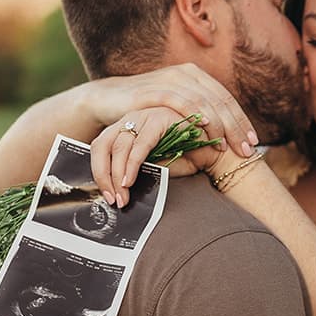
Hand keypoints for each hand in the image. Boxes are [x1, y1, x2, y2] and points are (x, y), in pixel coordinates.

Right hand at [90, 64, 255, 166]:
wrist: (107, 100)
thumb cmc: (145, 111)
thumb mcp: (175, 111)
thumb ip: (197, 116)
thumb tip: (224, 137)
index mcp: (196, 77)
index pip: (226, 100)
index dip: (241, 121)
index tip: (253, 143)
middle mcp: (187, 74)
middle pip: (220, 102)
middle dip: (236, 128)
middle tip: (247, 151)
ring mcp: (170, 79)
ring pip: (204, 103)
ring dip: (219, 127)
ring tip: (227, 149)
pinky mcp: (154, 89)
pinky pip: (180, 102)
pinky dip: (194, 116)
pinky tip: (205, 130)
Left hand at [91, 106, 226, 206]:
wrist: (216, 154)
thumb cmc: (187, 160)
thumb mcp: (153, 166)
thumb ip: (134, 170)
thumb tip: (113, 190)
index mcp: (128, 127)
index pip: (101, 147)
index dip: (99, 172)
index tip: (107, 195)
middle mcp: (132, 118)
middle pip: (103, 145)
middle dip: (104, 176)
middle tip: (113, 199)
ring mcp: (145, 115)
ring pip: (118, 146)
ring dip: (117, 175)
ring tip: (122, 196)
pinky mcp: (159, 118)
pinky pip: (139, 145)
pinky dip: (131, 165)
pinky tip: (129, 181)